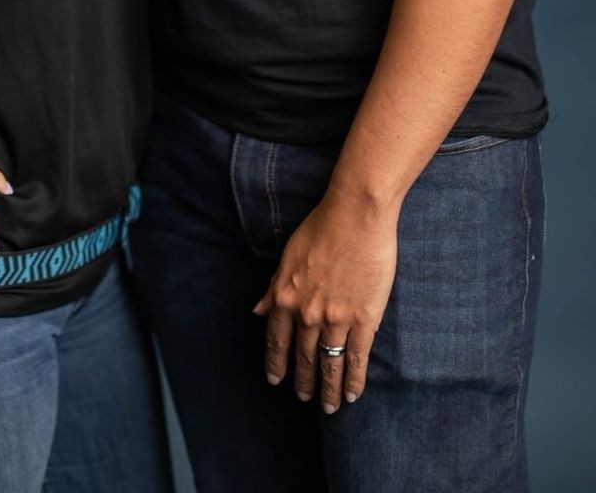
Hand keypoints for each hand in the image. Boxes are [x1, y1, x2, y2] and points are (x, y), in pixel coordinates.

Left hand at [253, 192, 397, 412]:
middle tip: (303, 398)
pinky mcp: (364, 320)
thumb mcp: (287, 256)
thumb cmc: (321, 228)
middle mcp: (307, 314)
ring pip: (329, 364)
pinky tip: (353, 394)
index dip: (276, 363)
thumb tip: (258, 311)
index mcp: (285, 297)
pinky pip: (357, 358)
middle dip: (302, 381)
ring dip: (328, 389)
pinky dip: (354, 380)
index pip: (276, 340)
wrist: (355, 216)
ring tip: (329, 406)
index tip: (275, 380)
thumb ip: (273, 288)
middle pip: (303, 357)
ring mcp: (336, 320)